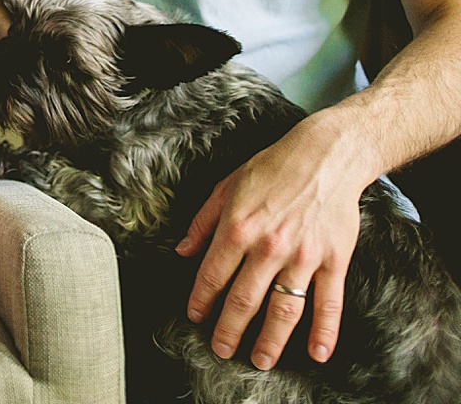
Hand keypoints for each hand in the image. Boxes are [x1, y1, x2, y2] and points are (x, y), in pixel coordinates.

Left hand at [175, 128, 363, 368]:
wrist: (324, 156)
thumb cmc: (271, 168)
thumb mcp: (226, 186)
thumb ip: (202, 222)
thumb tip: (182, 251)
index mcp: (238, 227)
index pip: (212, 275)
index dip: (201, 300)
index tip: (196, 317)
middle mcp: (269, 246)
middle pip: (245, 299)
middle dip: (230, 330)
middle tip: (221, 350)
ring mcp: (304, 255)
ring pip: (284, 308)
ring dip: (271, 340)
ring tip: (259, 360)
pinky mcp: (334, 259)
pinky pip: (330, 302)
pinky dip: (325, 331)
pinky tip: (317, 353)